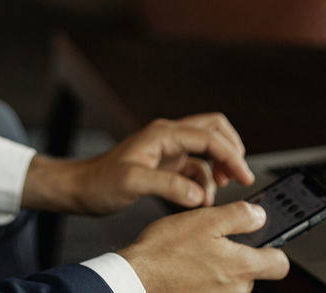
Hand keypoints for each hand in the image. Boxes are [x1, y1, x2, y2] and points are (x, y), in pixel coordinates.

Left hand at [22, 113, 255, 215]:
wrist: (81, 189)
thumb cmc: (100, 183)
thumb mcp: (131, 183)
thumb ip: (167, 186)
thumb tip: (199, 192)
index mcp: (162, 134)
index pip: (208, 136)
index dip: (231, 154)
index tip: (244, 176)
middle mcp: (168, 136)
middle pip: (214, 129)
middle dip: (231, 150)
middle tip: (240, 175)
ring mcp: (168, 149)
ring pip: (207, 147)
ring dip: (219, 166)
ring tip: (222, 189)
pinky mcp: (166, 164)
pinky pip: (196, 166)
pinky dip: (205, 180)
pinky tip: (201, 198)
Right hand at [119, 201, 289, 292]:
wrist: (136, 279)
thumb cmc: (165, 250)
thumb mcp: (205, 220)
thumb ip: (239, 216)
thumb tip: (260, 215)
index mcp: (242, 267)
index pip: (280, 263)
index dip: (274, 248)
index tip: (263, 240)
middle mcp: (236, 290)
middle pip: (253, 271)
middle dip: (238, 256)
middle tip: (213, 241)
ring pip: (231, 281)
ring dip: (219, 268)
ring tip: (194, 254)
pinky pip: (213, 290)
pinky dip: (204, 280)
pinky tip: (188, 269)